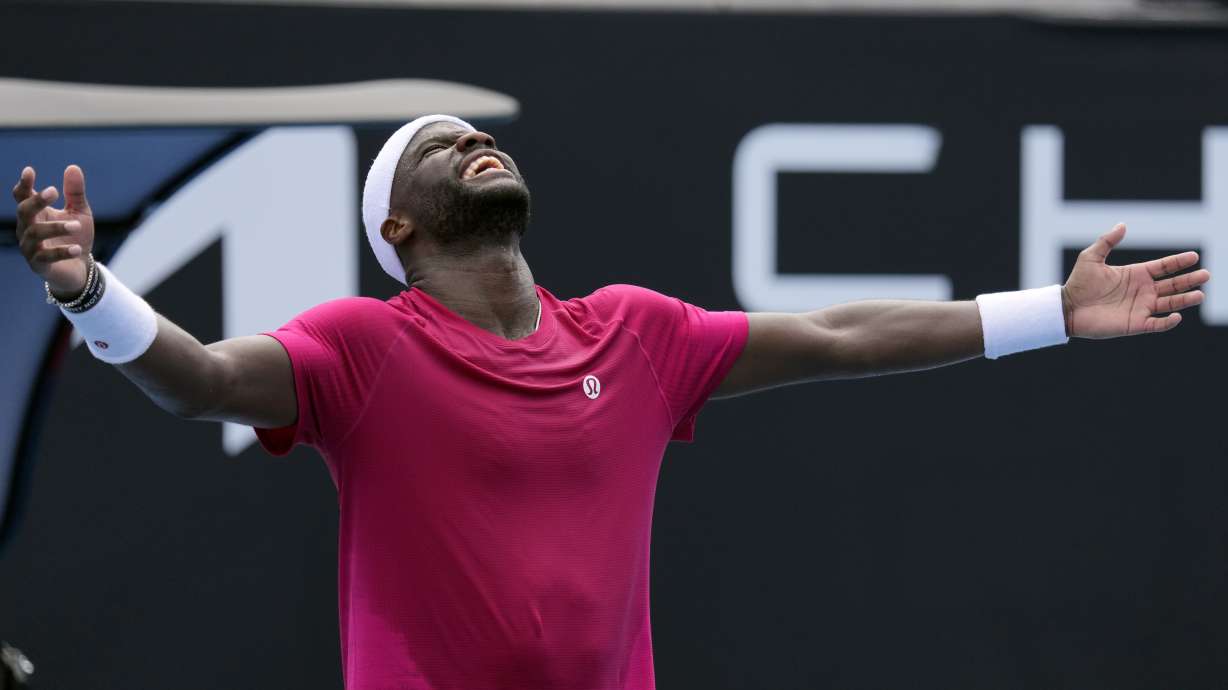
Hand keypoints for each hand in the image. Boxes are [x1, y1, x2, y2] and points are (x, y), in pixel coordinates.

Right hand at [12, 165, 94, 298]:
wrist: (80, 267)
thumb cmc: (76, 236)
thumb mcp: (79, 212)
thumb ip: (75, 193)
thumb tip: (73, 167)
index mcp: (35, 213)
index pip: (22, 196)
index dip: (24, 184)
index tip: (29, 171)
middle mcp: (27, 228)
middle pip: (24, 211)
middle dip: (36, 201)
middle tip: (54, 191)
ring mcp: (30, 247)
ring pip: (35, 233)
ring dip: (56, 227)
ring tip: (77, 225)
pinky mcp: (39, 265)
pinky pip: (46, 257)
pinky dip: (62, 252)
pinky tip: (77, 248)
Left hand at [1062, 223, 1209, 337]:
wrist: (1067, 308)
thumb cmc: (1078, 283)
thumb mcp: (1091, 257)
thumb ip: (1107, 241)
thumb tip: (1122, 224)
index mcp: (1136, 274)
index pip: (1164, 267)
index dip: (1179, 262)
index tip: (1194, 256)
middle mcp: (1143, 291)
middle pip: (1173, 285)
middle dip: (1189, 280)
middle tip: (1206, 275)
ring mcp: (1140, 307)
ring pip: (1169, 303)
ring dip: (1185, 300)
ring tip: (1199, 294)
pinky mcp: (1135, 324)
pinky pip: (1156, 324)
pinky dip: (1168, 321)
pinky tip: (1176, 316)